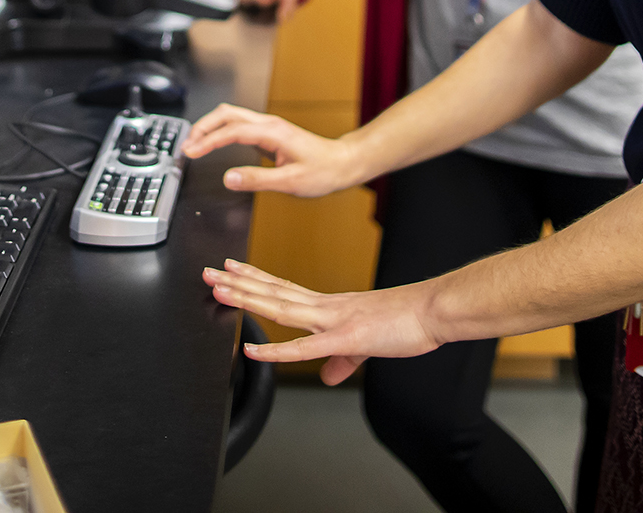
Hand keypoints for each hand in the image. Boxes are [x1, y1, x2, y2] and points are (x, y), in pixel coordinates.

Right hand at [182, 104, 363, 196]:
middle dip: (202, 127)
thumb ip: (258, 180)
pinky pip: (237, 125)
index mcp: (272, 133)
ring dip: (209, 127)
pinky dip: (220, 131)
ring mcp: (268, 126)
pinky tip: (213, 143)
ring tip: (193, 144)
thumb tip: (230, 178)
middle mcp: (268, 124)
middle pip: (226, 114)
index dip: (208, 141)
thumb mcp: (291, 182)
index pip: (231, 131)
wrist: (342, 163)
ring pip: (230, 116)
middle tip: (186, 147)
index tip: (191, 152)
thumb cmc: (323, 171)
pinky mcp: (268, 133)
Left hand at [202, 260, 441, 385]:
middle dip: (239, 282)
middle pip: (273, 292)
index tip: (233, 268)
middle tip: (210, 272)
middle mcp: (325, 307)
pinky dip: (274, 349)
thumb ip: (342, 359)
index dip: (256, 278)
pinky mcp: (343, 338)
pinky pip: (301, 347)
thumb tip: (328, 375)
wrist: (431, 311)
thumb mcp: (366, 344)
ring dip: (246, 298)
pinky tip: (252, 349)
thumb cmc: (406, 321)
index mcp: (330, 306)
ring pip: (279, 308)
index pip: (284, 288)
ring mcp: (332, 320)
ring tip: (220, 289)